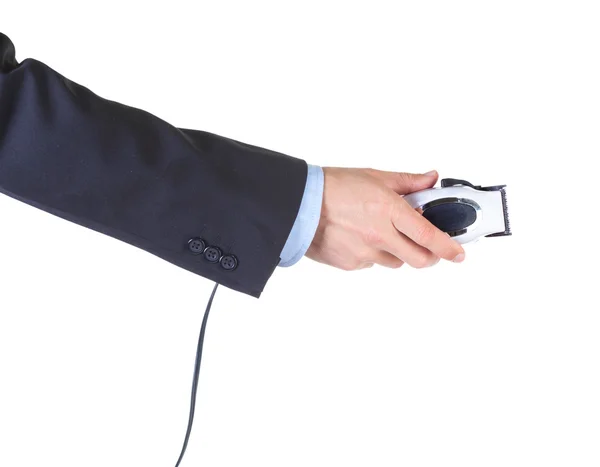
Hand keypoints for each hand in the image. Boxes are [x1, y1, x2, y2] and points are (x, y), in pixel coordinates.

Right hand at [306, 168, 464, 269]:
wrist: (298, 205)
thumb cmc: (332, 187)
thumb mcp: (374, 177)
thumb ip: (407, 182)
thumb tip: (430, 179)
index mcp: (388, 211)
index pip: (429, 236)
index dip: (448, 248)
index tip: (458, 254)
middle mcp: (379, 236)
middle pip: (419, 259)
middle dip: (429, 256)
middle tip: (427, 247)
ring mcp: (364, 253)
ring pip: (394, 262)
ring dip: (396, 251)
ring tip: (379, 232)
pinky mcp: (350, 264)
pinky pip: (370, 264)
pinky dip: (371, 254)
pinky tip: (358, 237)